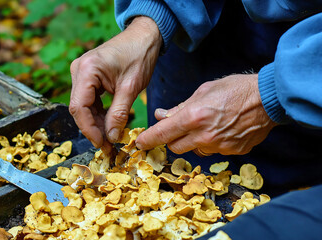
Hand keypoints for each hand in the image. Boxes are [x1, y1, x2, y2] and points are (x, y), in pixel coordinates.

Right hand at [69, 17, 161, 150]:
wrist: (144, 37)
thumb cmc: (139, 55)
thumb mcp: (131, 87)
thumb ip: (119, 113)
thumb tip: (111, 137)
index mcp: (86, 70)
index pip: (79, 107)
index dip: (89, 129)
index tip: (102, 144)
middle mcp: (79, 70)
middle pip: (79, 108)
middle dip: (93, 129)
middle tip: (107, 147)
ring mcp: (82, 73)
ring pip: (84, 106)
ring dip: (96, 123)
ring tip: (110, 139)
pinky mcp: (89, 77)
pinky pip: (90, 100)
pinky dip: (99, 114)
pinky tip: (109, 125)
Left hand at [135, 74, 277, 155]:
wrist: (268, 98)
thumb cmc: (234, 89)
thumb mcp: (203, 91)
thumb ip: (180, 107)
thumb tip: (162, 115)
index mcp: (194, 117)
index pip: (162, 134)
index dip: (148, 140)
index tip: (139, 143)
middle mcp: (204, 136)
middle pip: (175, 146)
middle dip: (171, 138)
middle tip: (177, 127)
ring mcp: (219, 147)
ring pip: (194, 150)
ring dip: (191, 141)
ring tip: (205, 124)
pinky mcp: (231, 152)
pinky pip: (212, 151)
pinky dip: (210, 143)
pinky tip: (220, 130)